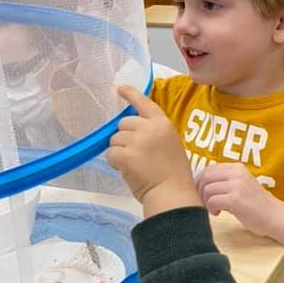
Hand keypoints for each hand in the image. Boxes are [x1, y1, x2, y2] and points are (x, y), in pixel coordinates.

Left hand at [107, 85, 199, 216]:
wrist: (172, 194)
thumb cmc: (173, 175)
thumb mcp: (169, 145)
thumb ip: (154, 134)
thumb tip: (131, 131)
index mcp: (163, 124)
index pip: (145, 103)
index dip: (131, 95)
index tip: (120, 88)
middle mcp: (150, 128)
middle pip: (124, 124)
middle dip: (124, 138)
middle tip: (136, 155)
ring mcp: (137, 141)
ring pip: (115, 139)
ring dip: (119, 152)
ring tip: (134, 165)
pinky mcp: (126, 155)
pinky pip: (110, 154)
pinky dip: (115, 163)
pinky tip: (127, 170)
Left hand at [197, 163, 278, 236]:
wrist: (275, 216)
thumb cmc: (256, 205)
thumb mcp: (240, 185)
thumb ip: (225, 181)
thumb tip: (199, 183)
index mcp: (237, 167)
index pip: (208, 169)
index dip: (199, 182)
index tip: (201, 194)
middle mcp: (237, 172)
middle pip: (205, 177)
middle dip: (199, 191)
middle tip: (204, 203)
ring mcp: (237, 185)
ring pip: (207, 189)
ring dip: (206, 202)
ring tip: (214, 210)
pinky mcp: (236, 199)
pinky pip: (212, 201)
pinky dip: (211, 209)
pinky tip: (218, 213)